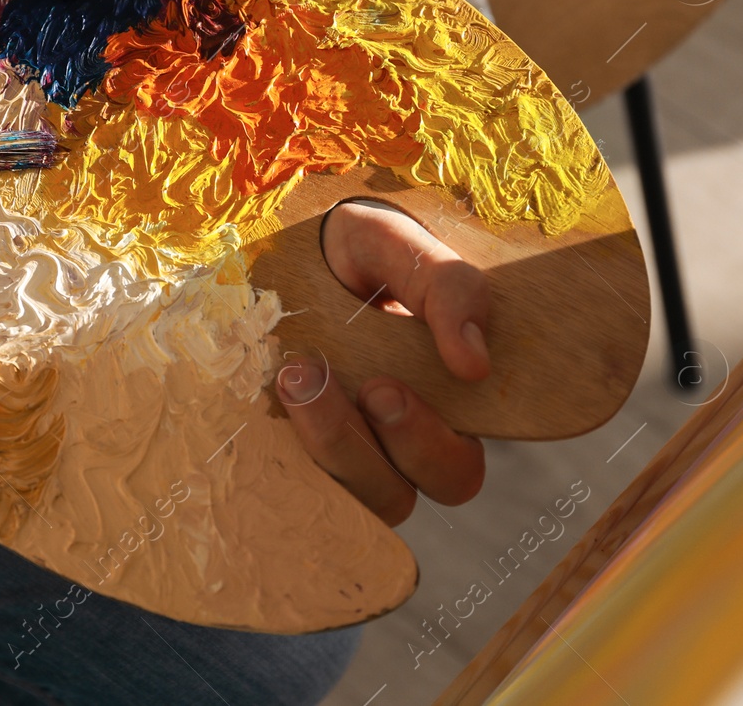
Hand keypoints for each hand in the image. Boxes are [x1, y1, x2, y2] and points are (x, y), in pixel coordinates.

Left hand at [278, 201, 490, 524]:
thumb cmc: (366, 249)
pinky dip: (276, 448)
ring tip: (295, 373)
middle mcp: (389, 445)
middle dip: (363, 448)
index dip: (426, 449)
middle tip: (341, 384)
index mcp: (442, 410)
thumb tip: (475, 364)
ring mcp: (335, 446)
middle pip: (394, 498)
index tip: (385, 390)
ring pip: (335, 493)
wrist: (297, 244)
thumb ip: (451, 291)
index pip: (454, 473)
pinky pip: (285, 480)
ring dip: (319, 440)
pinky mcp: (284, 443)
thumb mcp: (405, 250)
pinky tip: (267, 391)